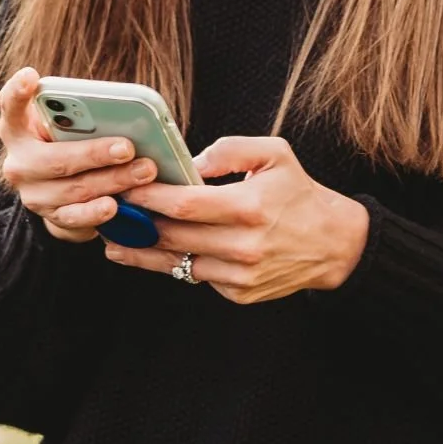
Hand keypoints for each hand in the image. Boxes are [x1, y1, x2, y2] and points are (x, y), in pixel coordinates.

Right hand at [0, 68, 159, 243]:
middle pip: (54, 159)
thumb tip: (127, 117)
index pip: (10, 106)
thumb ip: (84, 119)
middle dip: (94, 153)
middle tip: (128, 147)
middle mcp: (18, 162)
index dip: (17, 91)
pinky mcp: (49, 218)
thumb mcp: (71, 126)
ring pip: (73, 189)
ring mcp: (32, 193)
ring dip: (112, 180)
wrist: (63, 190)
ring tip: (144, 171)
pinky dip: (96, 212)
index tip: (31, 75)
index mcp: (19, 129)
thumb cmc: (72, 142)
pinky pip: (74, 217)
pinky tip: (115, 206)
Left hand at [101, 135, 368, 303]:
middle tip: (109, 213)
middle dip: (135, 224)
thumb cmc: (298, 193)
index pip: (183, 204)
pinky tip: (157, 252)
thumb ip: (228, 149)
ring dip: (143, 251)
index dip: (147, 198)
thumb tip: (187, 161)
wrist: (333, 243)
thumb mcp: (273, 154)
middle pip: (171, 236)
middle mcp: (243, 245)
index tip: (123, 188)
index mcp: (248, 206)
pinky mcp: (240, 293)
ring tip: (115, 240)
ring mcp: (241, 275)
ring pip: (177, 263)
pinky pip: (197, 277)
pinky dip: (176, 263)